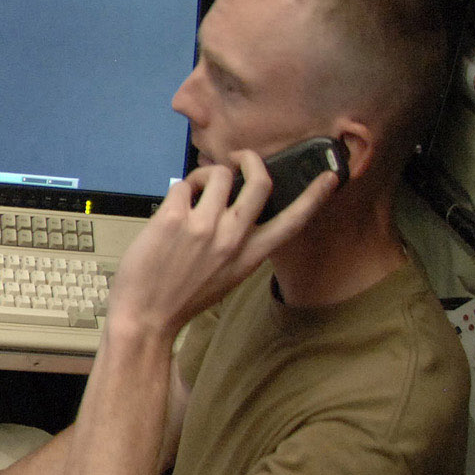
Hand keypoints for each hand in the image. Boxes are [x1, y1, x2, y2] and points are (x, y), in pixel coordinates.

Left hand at [106, 148, 334, 340]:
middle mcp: (232, 239)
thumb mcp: (226, 277)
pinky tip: (172, 206)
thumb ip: (239, 246)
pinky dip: (179, 188)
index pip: (292, 222)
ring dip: (206, 173)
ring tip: (194, 188)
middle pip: (259, 183)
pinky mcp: (173, 220)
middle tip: (239, 157)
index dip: (314, 197)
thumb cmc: (181, 298)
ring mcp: (203, 228)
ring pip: (219, 174)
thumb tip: (235, 210)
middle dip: (250, 159)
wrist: (144, 317)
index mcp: (250, 257)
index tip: (330, 177)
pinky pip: (182, 184)